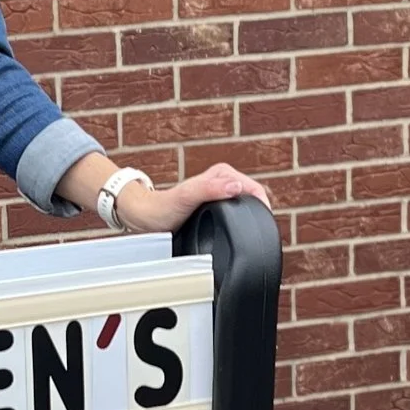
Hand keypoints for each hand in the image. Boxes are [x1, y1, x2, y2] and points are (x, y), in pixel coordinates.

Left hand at [113, 161, 273, 234]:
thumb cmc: (162, 208)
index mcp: (223, 173)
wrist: (146, 218)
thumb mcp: (186, 197)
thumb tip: (237, 187)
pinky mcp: (218, 206)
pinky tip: (243, 233)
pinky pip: (239, 213)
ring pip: (248, 206)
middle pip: (255, 198)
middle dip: (261, 214)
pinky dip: (244, 222)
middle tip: (260, 236)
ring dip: (253, 218)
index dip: (262, 207)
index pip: (254, 188)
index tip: (263, 226)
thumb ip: (209, 189)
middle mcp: (224, 180)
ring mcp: (222, 194)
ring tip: (254, 236)